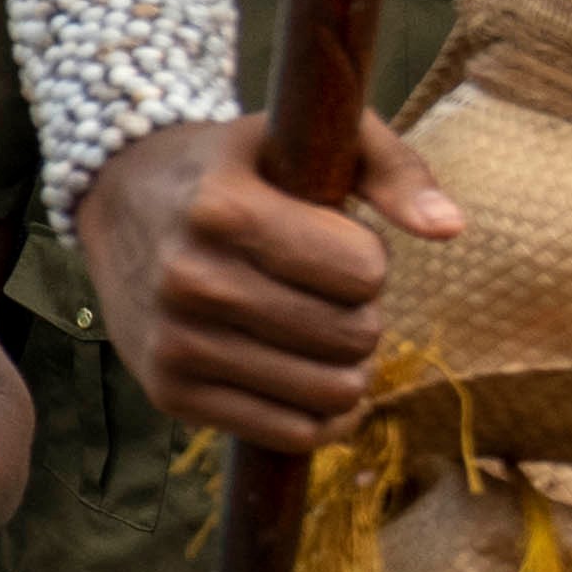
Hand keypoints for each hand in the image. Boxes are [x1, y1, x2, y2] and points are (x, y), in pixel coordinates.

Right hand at [78, 109, 457, 450]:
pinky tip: (310, 376)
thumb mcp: (307, 138)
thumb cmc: (238, 167)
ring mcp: (174, 343)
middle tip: (328, 291)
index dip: (369, 258)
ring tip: (320, 332)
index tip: (334, 241)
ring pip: (331, 393)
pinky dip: (321, 415)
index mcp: (222, 209)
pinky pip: (292, 433)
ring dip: (347, 365)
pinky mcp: (169, 393)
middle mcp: (188, 280)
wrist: (121, 199)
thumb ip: (392, 168)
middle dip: (362, 313)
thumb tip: (450, 228)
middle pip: (353, 336)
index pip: (364, 271)